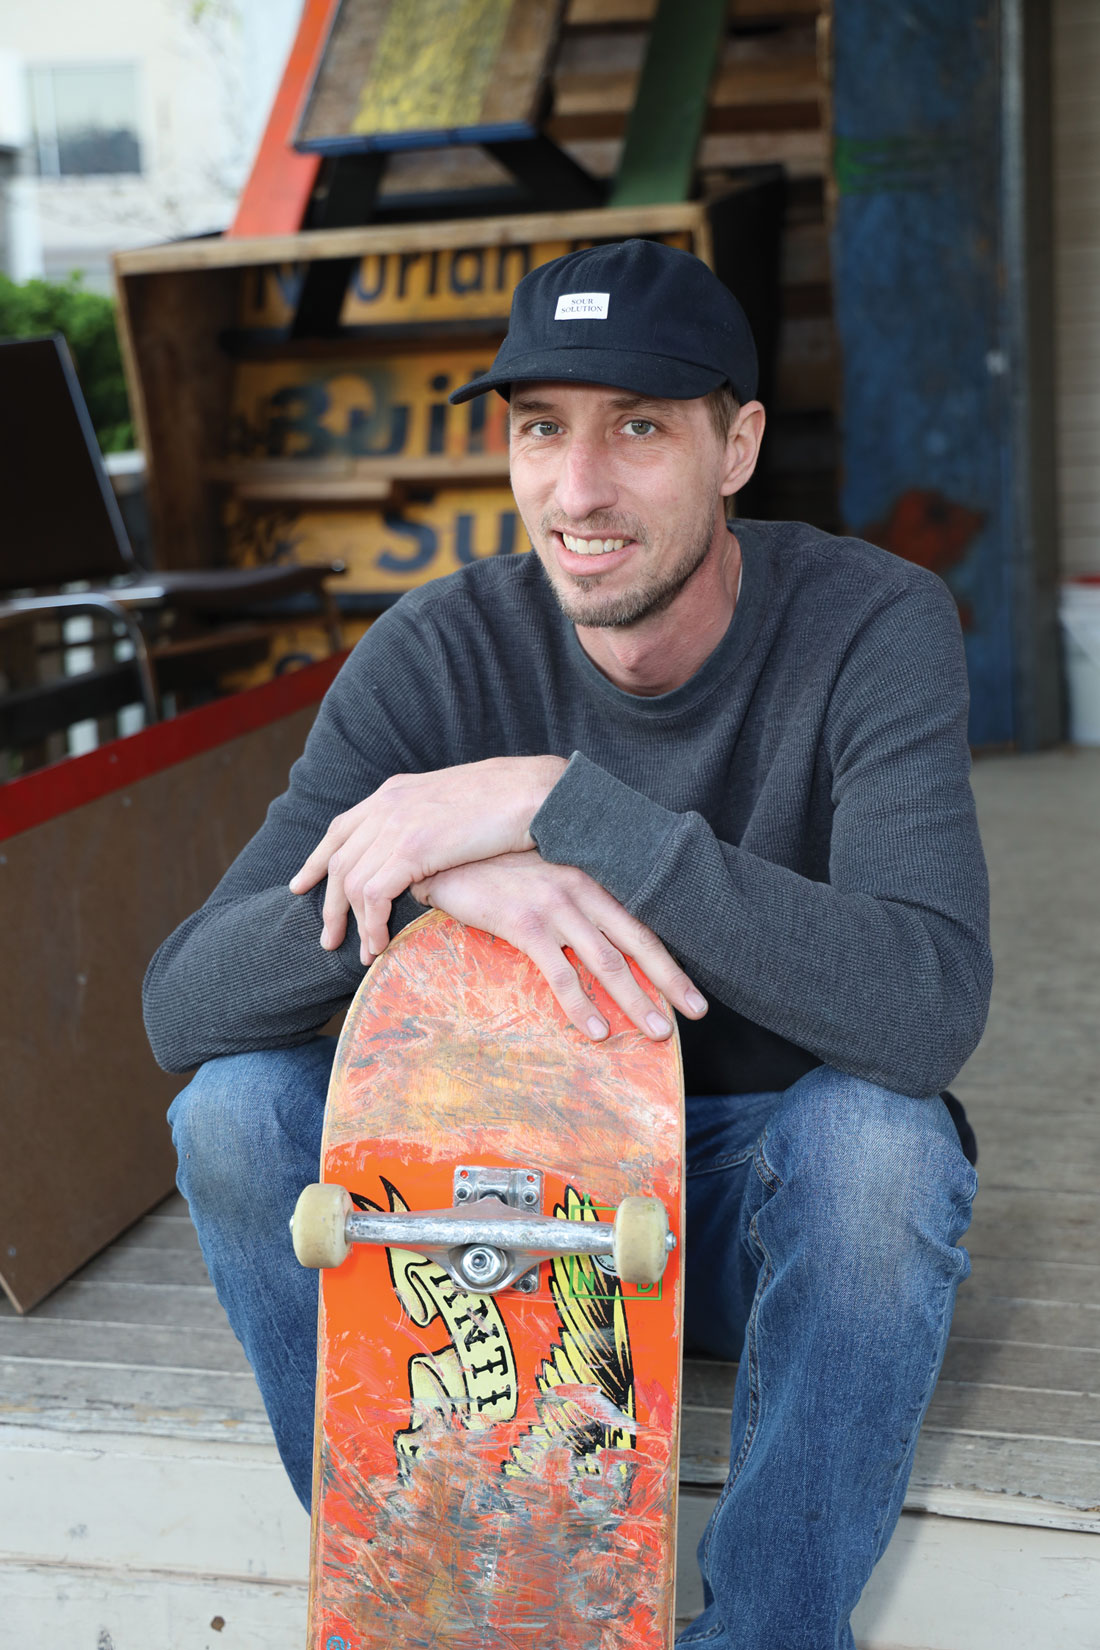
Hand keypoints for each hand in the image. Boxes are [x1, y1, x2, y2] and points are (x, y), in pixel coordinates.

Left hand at [289, 756, 567, 958]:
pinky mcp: (411, 848)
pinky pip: (373, 896)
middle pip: (338, 859)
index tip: (304, 884)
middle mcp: (388, 803)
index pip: (341, 828)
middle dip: (328, 903)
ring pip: (351, 882)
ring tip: (361, 953)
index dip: (318, 859)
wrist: (536, 794)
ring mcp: (396, 824)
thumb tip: (426, 853)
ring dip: (352, 924)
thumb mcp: (457, 806)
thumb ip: (430, 823)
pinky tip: (380, 945)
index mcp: (396, 791)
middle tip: (328, 938)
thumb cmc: (512, 804)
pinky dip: (372, 925)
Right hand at [412, 850, 707, 1041]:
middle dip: (670, 980)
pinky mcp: (524, 923)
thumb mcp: (543, 876)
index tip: (691, 986)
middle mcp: (580, 890)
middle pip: (637, 941)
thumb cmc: (495, 869)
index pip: (640, 922)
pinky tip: (598, 1031)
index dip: (668, 956)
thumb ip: (571, 901)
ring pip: (607, 961)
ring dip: (635, 1000)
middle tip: (697, 1012)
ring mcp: (554, 906)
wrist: (447, 853)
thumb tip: (596, 938)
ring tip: (658, 1033)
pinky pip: (560, 972)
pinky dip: (581, 1005)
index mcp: (589, 879)